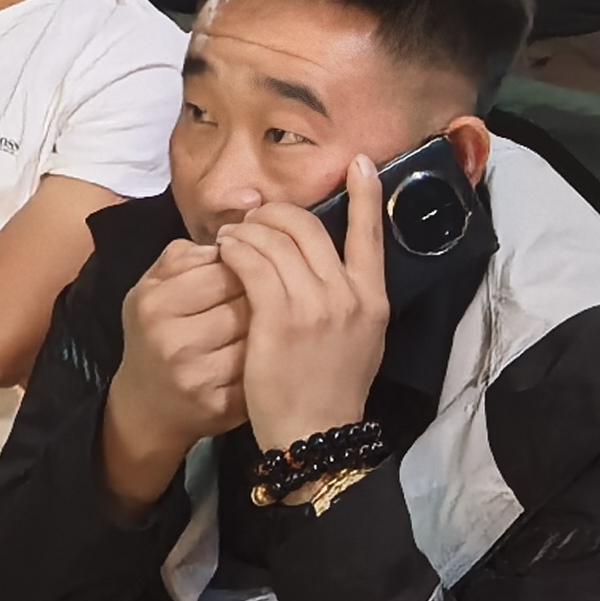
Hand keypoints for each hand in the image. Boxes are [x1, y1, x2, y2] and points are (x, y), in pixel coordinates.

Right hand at [101, 239, 249, 507]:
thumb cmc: (154, 332)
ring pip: (259, 335)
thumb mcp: (151, 287)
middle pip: (245, 303)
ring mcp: (199, 377)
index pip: (224, 269)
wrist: (147, 405)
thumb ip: (184, 256)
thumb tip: (230, 239)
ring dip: (272, 324)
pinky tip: (268, 350)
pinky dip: (270, 356)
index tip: (251, 265)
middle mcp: (174, 341)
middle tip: (267, 292)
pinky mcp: (223, 405)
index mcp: (155, 304)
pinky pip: (262, 368)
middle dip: (262, 293)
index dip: (246, 263)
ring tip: (271, 319)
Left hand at [224, 163, 392, 452]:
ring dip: (249, 230)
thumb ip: (351, 299)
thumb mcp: (362, 342)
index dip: (366, 196)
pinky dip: (235, 250)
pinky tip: (225, 252)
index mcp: (374, 300)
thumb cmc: (332, 390)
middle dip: (277, 214)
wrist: (317, 437)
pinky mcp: (278, 317)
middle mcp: (348, 296)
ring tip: (233, 236)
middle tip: (257, 217)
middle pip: (309, 227)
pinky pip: (251, 263)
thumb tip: (332, 263)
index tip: (359, 164)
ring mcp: (314, 306)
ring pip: (275, 239)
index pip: (372, 235)